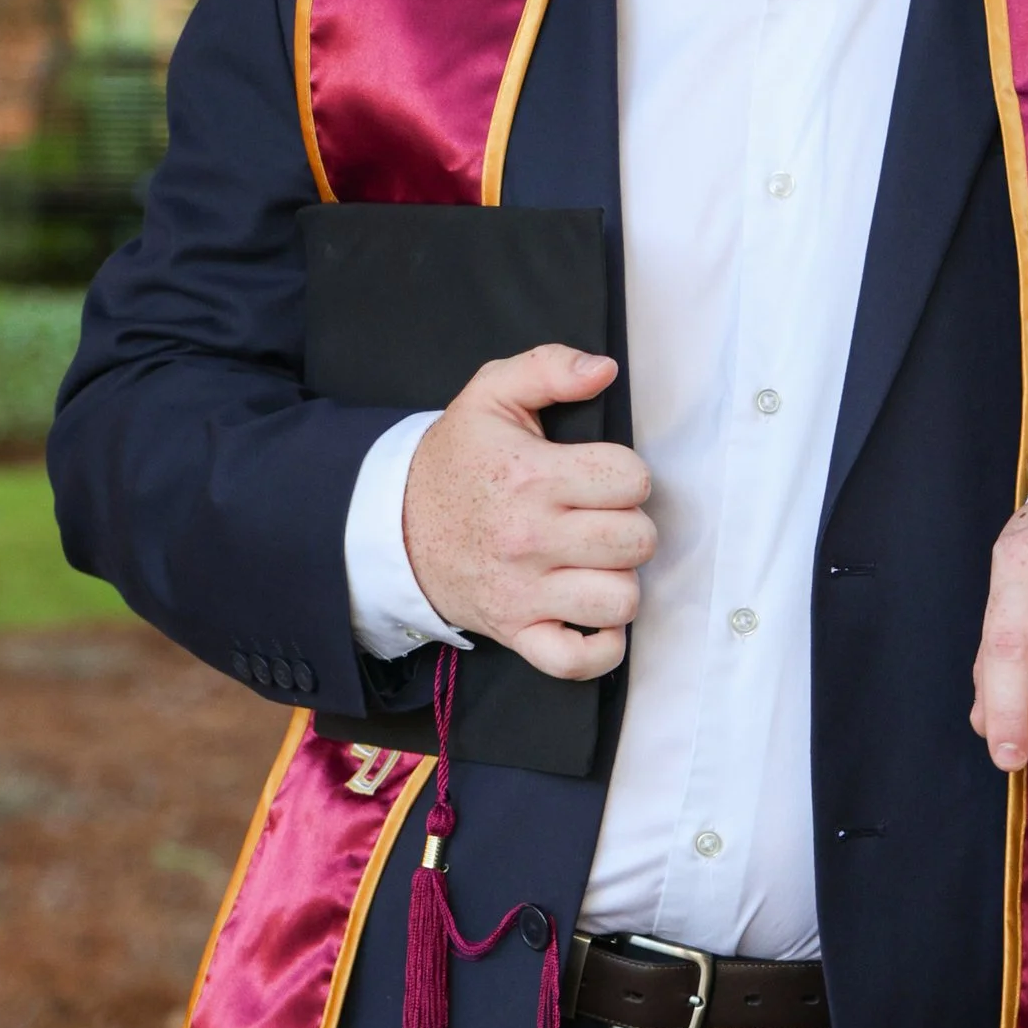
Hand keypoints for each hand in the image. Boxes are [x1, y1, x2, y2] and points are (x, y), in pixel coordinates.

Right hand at [401, 346, 654, 679]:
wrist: (392, 526)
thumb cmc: (455, 461)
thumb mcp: (490, 395)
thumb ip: (549, 368)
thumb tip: (604, 370)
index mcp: (531, 476)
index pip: (631, 479)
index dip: (628, 474)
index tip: (602, 476)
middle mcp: (529, 537)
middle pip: (635, 539)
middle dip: (629, 524)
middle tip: (601, 518)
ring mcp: (523, 591)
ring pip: (620, 598)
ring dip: (619, 580)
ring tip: (596, 562)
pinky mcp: (516, 632)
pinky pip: (578, 659)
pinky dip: (601, 646)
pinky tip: (594, 613)